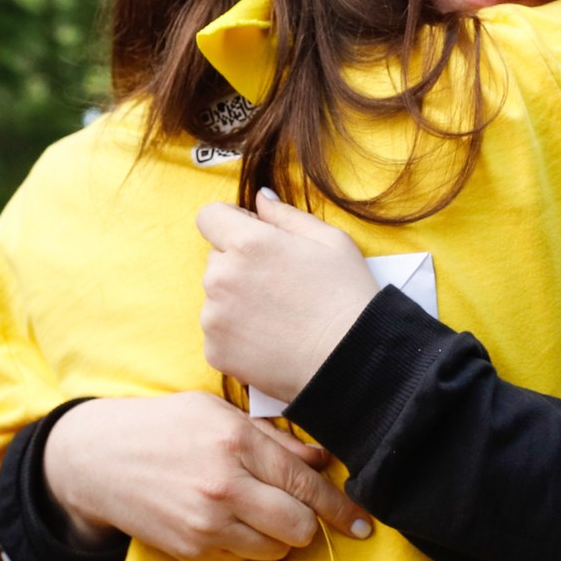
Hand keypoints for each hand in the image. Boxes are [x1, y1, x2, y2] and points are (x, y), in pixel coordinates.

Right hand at [41, 392, 373, 560]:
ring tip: (257, 510)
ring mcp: (206, 523)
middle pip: (299, 527)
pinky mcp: (191, 549)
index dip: (341, 507)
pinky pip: (242, 558)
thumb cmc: (166, 426)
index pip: (306, 483)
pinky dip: (246, 544)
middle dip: (308, 522)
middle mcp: (224, 486)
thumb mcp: (220, 413)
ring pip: (275, 549)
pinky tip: (226, 519)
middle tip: (297, 508)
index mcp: (236, 442)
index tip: (363, 522)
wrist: (97, 459)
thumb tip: (325, 459)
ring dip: (278, 536)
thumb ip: (276, 440)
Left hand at [197, 189, 379, 404]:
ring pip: (217, 296)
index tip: (250, 235)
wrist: (350, 361)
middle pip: (216, 258)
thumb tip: (260, 199)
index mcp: (247, 243)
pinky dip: (238, 333)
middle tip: (279, 284)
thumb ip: (286, 215)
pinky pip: (219, 331)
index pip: (210, 217)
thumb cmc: (346, 297)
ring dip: (237, 300)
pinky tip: (271, 338)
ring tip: (279, 316)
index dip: (230, 222)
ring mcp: (214, 317)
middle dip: (240, 264)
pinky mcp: (215, 350)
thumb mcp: (330, 241)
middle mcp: (221, 277)